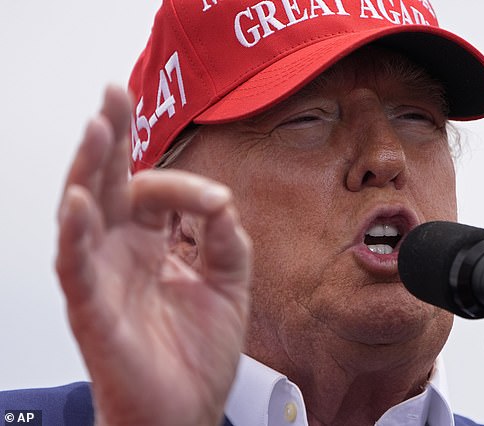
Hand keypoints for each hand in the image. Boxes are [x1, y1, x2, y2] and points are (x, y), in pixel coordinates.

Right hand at [55, 86, 250, 425]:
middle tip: (112, 94)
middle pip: (109, 184)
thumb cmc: (197, 356)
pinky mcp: (92, 310)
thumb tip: (224, 203)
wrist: (186, 412)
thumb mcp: (230, 288)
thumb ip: (229, 243)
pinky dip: (76, 234)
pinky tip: (80, 200)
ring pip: (84, 214)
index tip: (217, 203)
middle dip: (111, 138)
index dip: (184, 185)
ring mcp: (103, 278)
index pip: (157, 193)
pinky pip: (76, 267)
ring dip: (89, 170)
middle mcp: (122, 254)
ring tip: (97, 127)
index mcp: (152, 245)